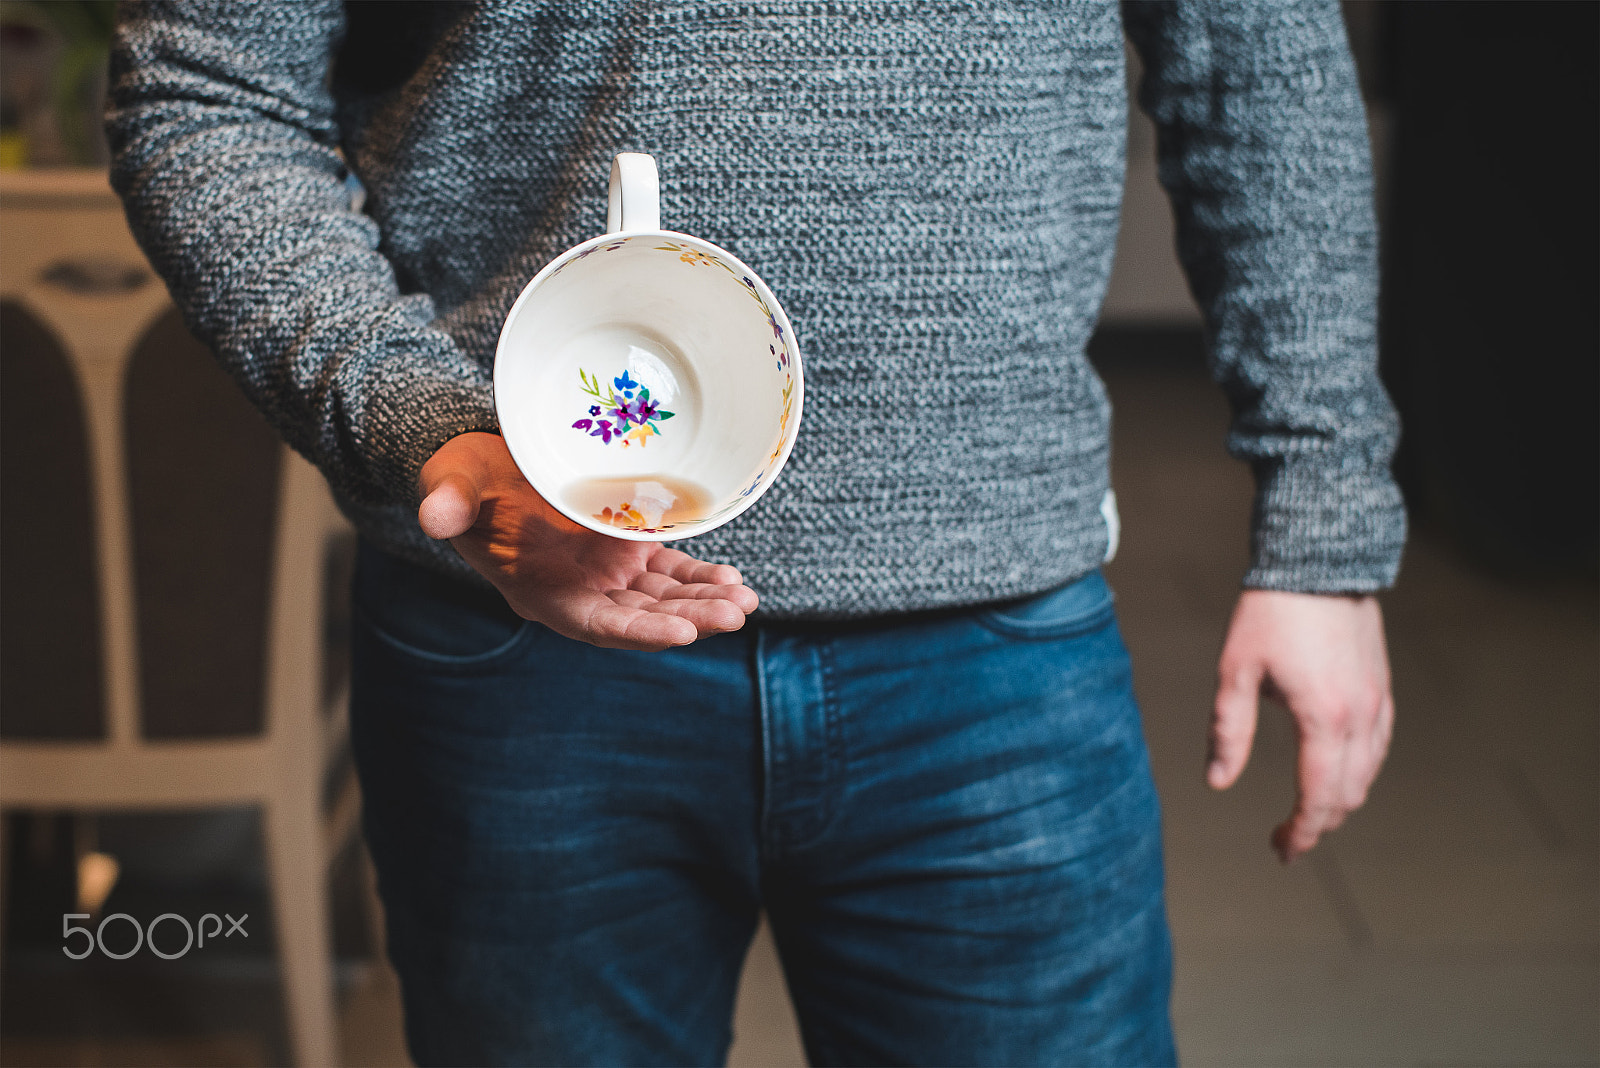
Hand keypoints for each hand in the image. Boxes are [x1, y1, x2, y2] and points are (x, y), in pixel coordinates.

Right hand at [417, 432, 757, 650]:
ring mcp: (607, 572)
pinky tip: (733, 579)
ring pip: (663, 598)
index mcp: (541, 592)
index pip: (596, 624)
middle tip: (734, 614)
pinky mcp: (627, 548)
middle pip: (642, 618)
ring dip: (704, 602)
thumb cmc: (465, 476)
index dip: (639, 632)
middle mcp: (580, 591)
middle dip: (689, 619)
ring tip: (745, 601)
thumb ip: (448, 499)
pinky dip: (701, 577)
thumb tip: (433, 516)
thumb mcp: (452, 481)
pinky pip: (670, 572)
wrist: (487, 462)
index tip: (682, 634)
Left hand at [1208, 589, 1393, 862]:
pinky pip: (1378, 746)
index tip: (1281, 851)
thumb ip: (1229, 731)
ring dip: (1339, 801)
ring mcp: (1378, 702)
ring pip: (1368, 774)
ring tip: (1306, 814)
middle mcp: (1360, 718)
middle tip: (1286, 839)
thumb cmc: (1269, 613)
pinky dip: (1358, 772)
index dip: (1301, 833)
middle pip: (1348, 795)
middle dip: (1318, 824)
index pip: (1318, 798)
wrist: (1318, 561)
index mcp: (1323, 719)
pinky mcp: (1382, 687)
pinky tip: (1335, 773)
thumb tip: (1217, 783)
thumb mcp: (1235, 671)